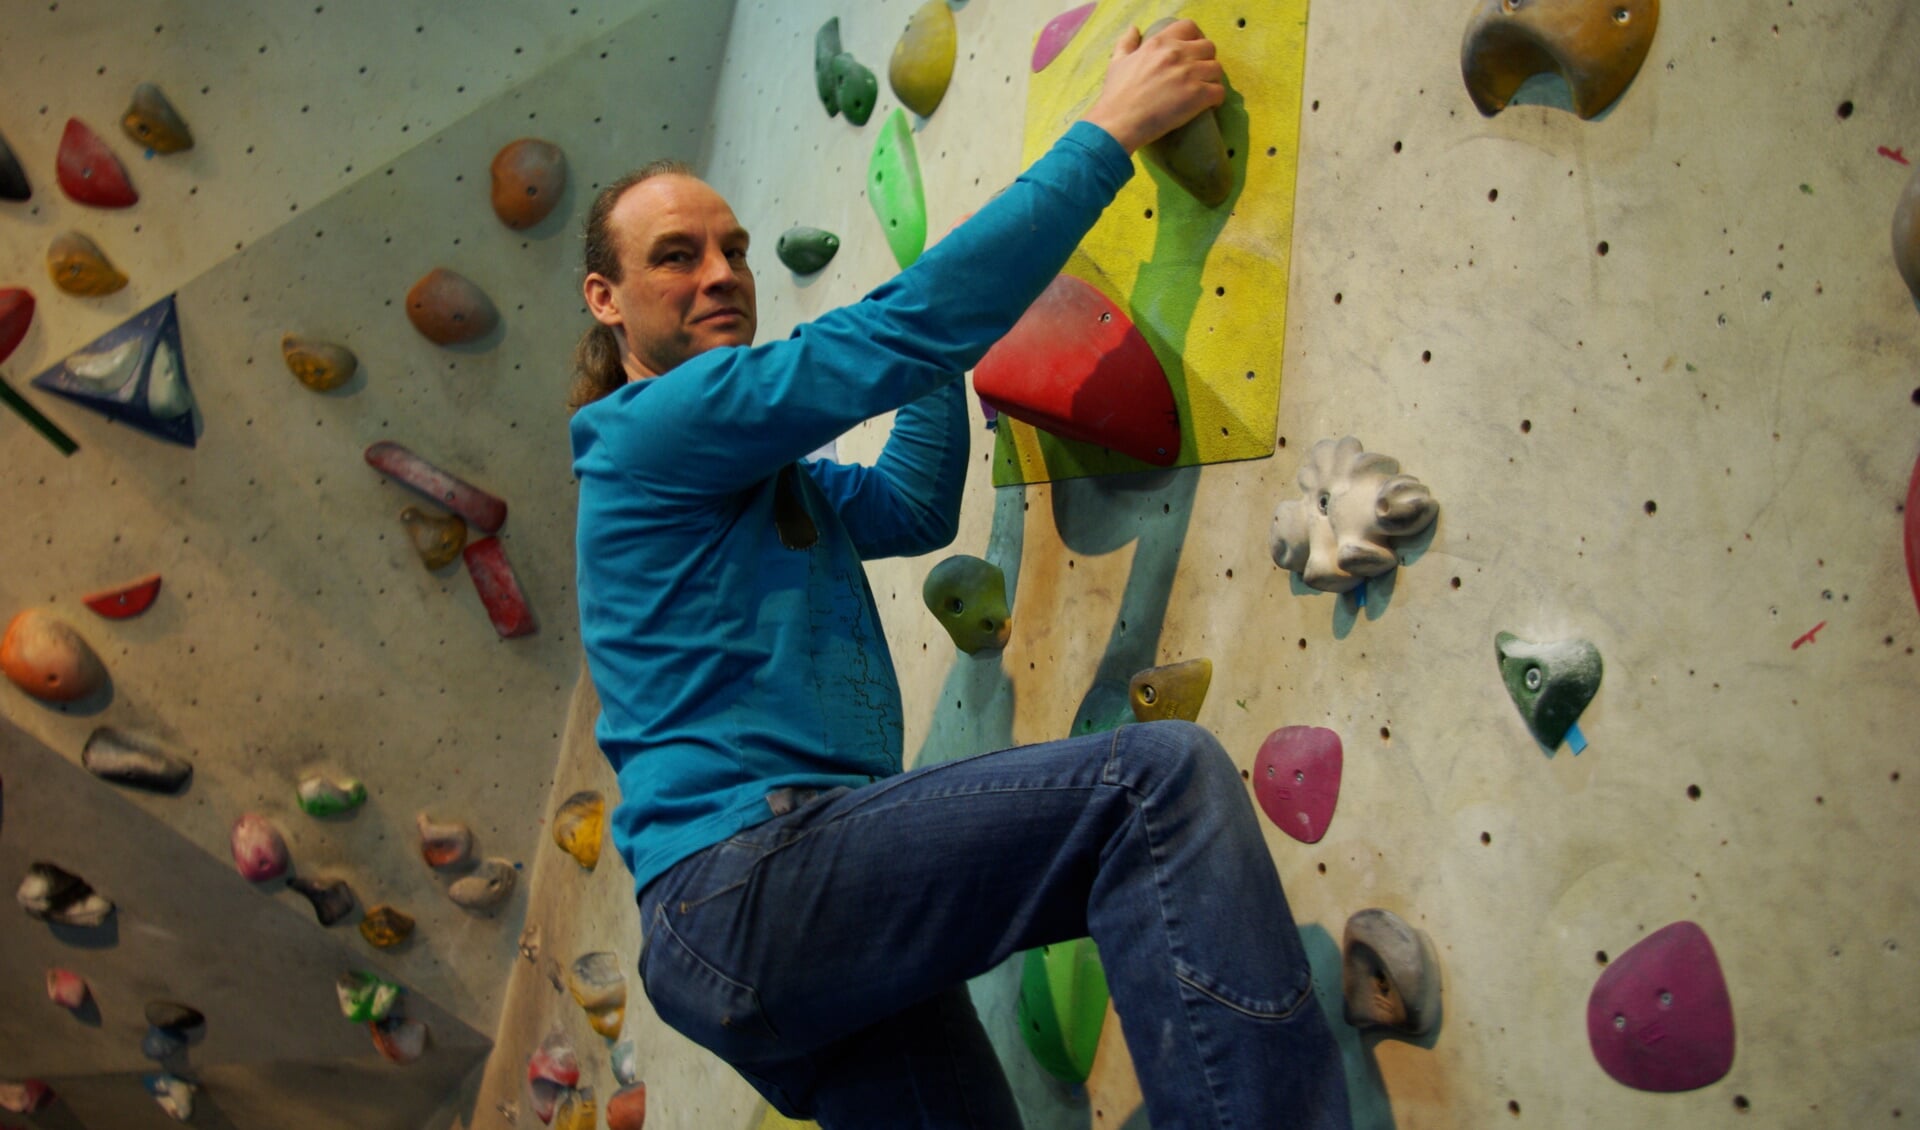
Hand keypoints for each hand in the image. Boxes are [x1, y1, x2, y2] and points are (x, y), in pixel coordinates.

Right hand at [1081, 19, 1224, 154]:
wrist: (1118, 123)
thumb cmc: (1115, 95)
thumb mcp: (1117, 62)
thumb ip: (1127, 43)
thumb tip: (1134, 29)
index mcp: (1159, 43)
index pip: (1189, 27)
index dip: (1195, 39)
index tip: (1192, 52)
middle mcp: (1176, 53)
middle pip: (1208, 47)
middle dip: (1206, 60)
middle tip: (1199, 74)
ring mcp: (1189, 74)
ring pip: (1217, 69)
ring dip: (1212, 80)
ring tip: (1204, 91)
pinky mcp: (1197, 95)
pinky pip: (1219, 92)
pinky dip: (1216, 99)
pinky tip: (1208, 106)